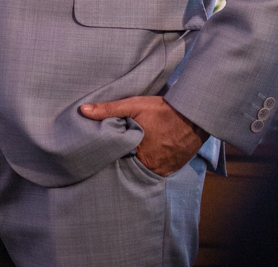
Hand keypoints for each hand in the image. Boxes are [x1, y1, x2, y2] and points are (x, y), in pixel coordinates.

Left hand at [80, 95, 206, 176]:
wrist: (194, 115)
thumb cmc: (162, 111)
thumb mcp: (134, 105)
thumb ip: (109, 109)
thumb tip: (83, 111)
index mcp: (138, 155)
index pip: (117, 162)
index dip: (110, 158)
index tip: (101, 155)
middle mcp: (151, 168)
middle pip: (131, 168)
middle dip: (124, 162)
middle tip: (116, 155)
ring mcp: (164, 171)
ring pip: (144, 171)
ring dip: (138, 164)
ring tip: (130, 156)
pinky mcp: (173, 169)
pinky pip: (157, 171)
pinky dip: (151, 165)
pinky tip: (147, 156)